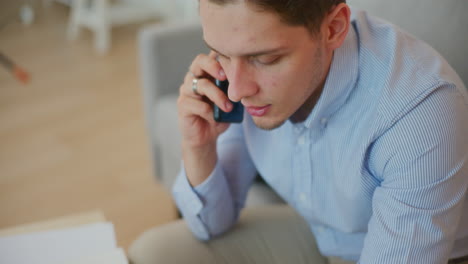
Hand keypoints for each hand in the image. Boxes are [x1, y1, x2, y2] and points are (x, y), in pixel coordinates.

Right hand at [177, 52, 231, 185]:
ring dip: (217, 96)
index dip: (221, 54)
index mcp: (206, 73)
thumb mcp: (231, 100)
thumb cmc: (220, 115)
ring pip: (201, 85)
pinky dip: (209, 112)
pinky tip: (215, 119)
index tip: (235, 61)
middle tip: (225, 77)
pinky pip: (196, 104)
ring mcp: (186, 91)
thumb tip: (248, 79)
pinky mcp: (182, 105)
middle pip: (199, 61)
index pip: (211, 55)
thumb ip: (235, 88)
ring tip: (228, 107)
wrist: (207, 137)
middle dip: (214, 66)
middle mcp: (194, 78)